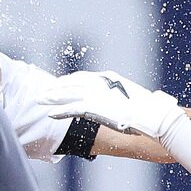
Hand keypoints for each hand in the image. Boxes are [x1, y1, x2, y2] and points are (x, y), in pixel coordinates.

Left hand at [42, 71, 184, 139]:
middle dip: (56, 86)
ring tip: (40, 98)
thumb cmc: (146, 108)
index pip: (83, 76)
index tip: (60, 82)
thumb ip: (121, 97)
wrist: (150, 114)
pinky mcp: (92, 106)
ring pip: (66, 93)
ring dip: (52, 96)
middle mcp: (98, 82)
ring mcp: (94, 93)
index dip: (69, 80)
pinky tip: (49, 113)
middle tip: (44, 89)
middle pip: (71, 82)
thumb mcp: (131, 97)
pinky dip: (59, 110)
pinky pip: (70, 108)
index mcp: (108, 77)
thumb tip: (123, 102)